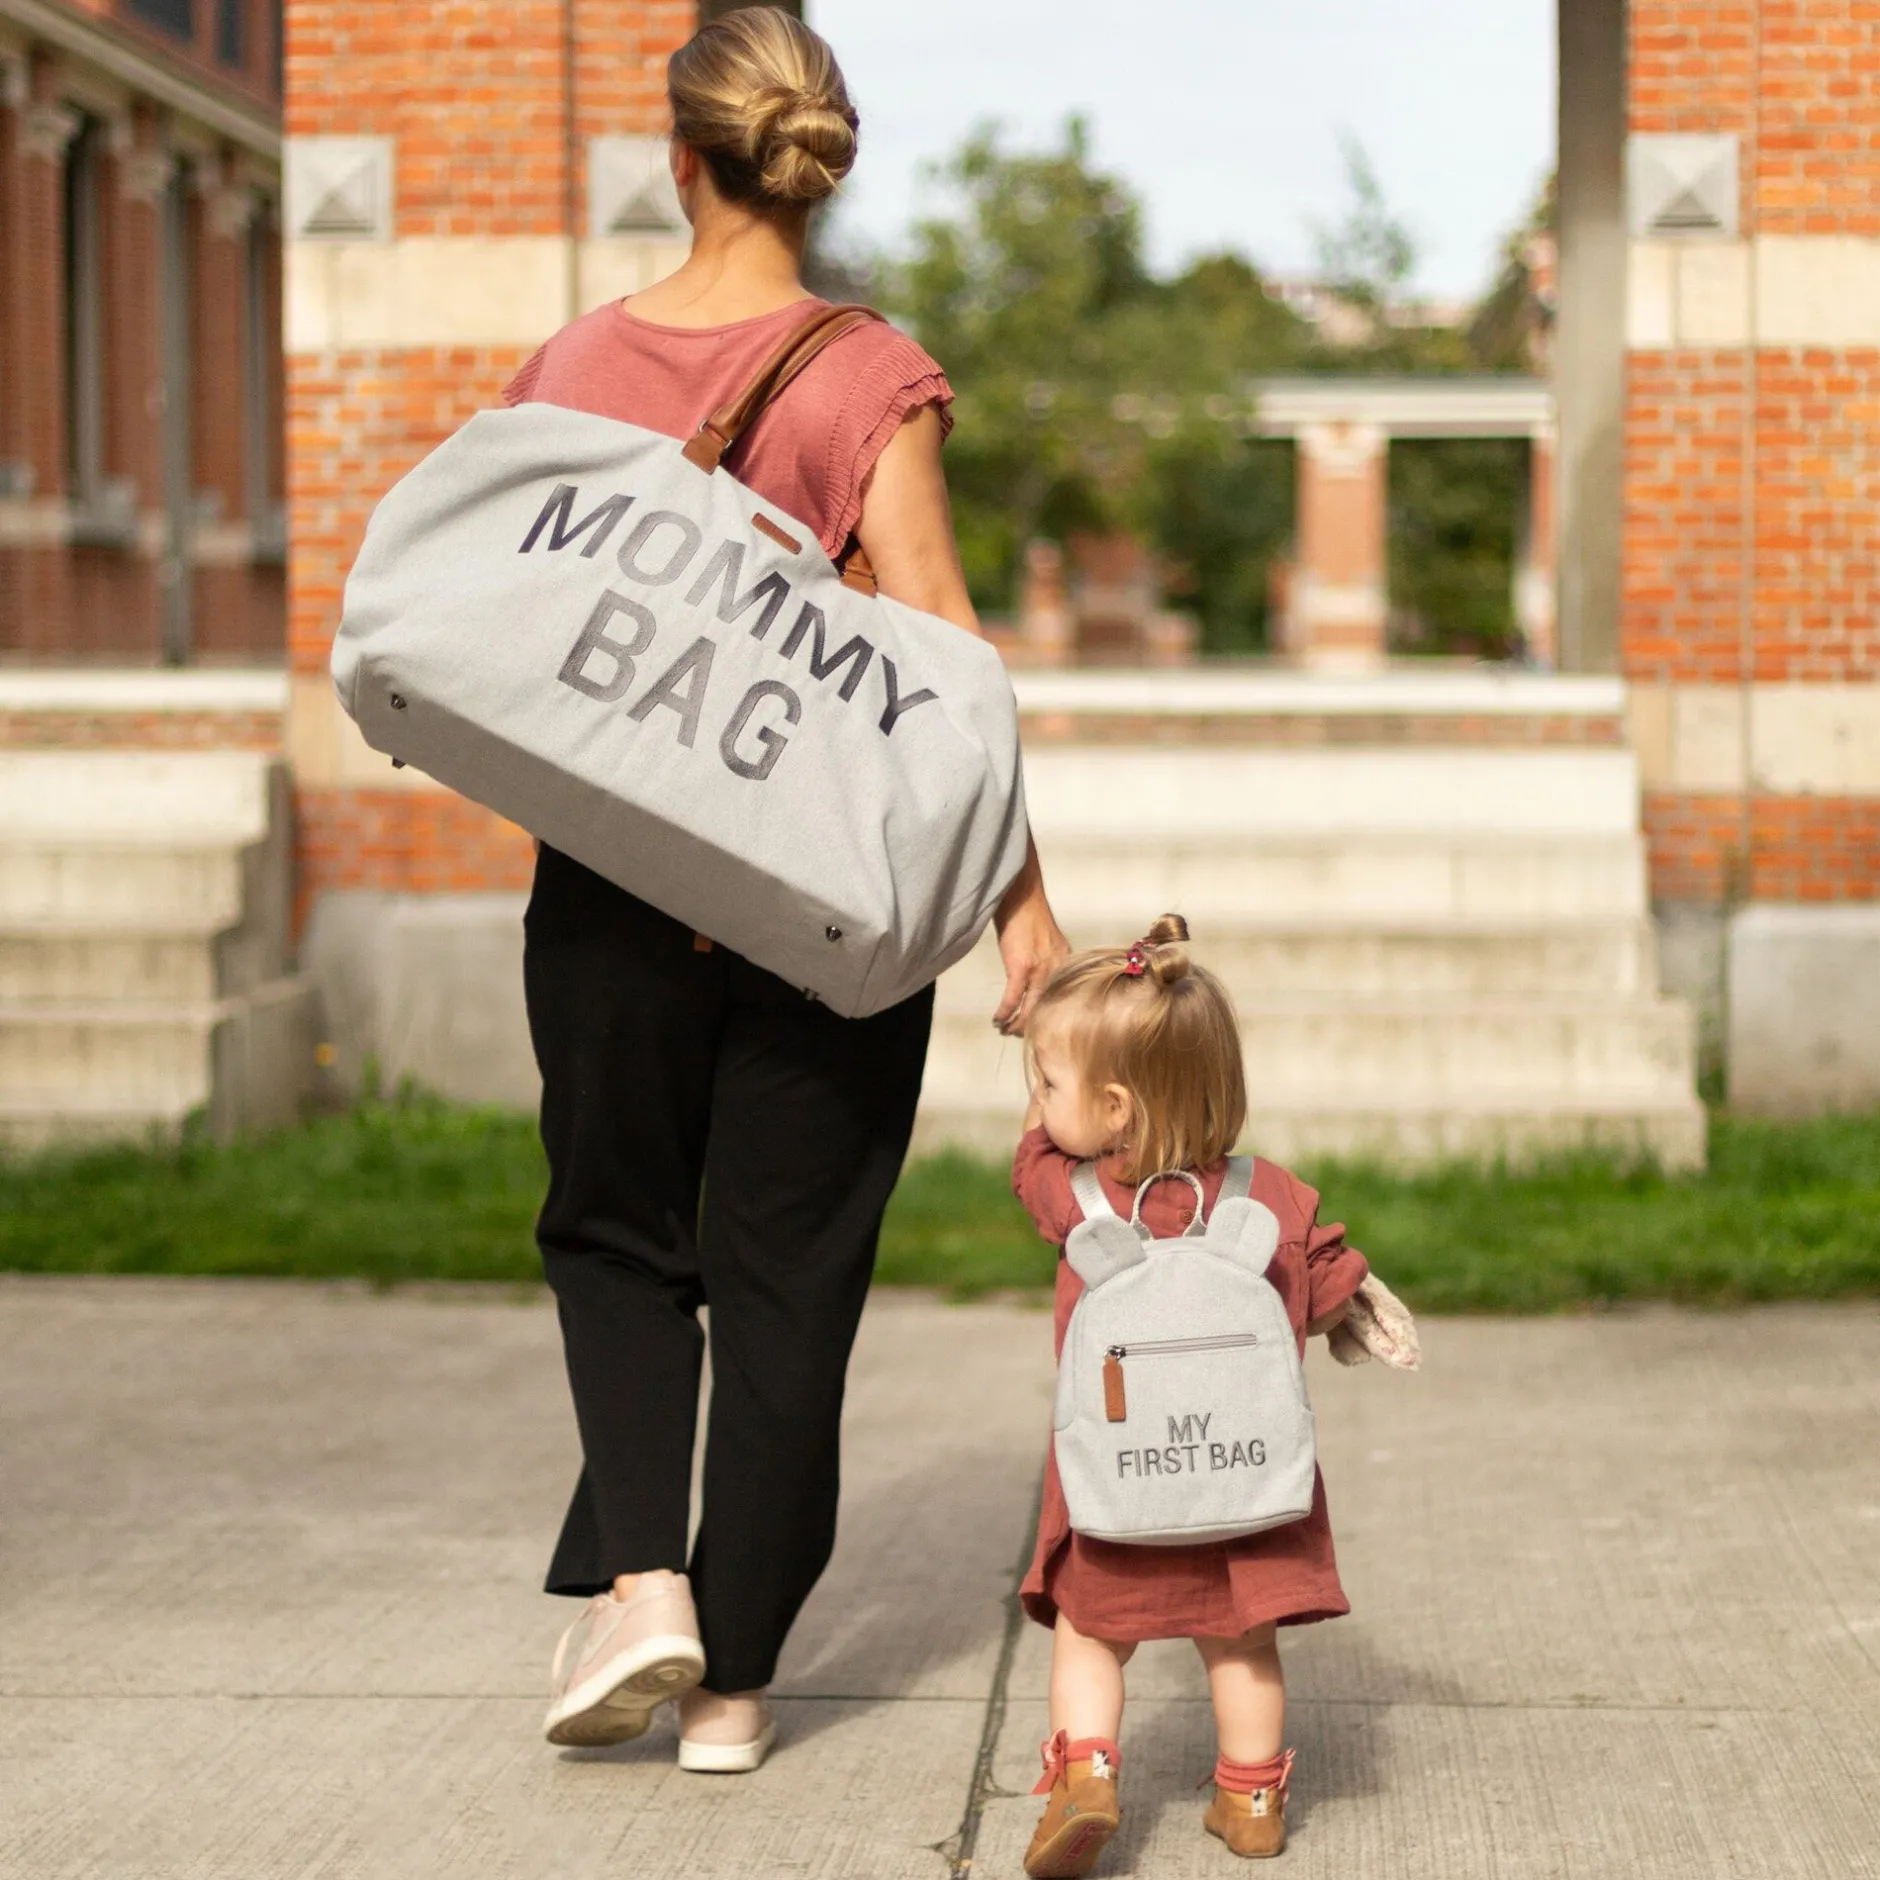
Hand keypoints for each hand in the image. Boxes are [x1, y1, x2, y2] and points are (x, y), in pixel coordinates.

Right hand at [991, 836, 1067, 1036]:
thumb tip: (1041, 980)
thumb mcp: (1048, 942)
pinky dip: (1004, 1012)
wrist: (1021, 896)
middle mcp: (1057, 969)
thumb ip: (1050, 961)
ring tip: (1007, 1030)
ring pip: (1031, 1007)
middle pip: (1048, 1007)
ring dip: (1017, 1023)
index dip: (1051, 1015)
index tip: (1042, 1026)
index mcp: (1066, 963)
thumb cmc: (1029, 915)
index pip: (1062, 998)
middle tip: (1022, 1034)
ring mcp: (1040, 969)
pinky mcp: (1021, 967)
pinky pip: (1013, 999)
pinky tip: (998, 1019)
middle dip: (1034, 1024)